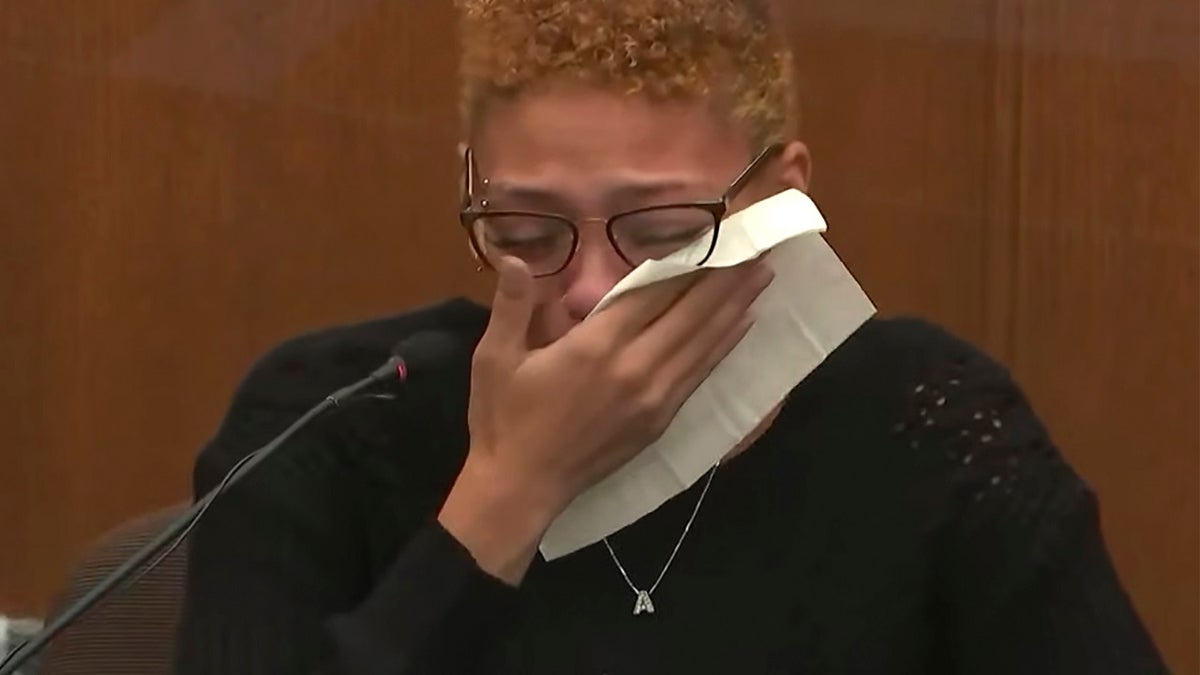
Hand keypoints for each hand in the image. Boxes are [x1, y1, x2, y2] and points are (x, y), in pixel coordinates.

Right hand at [439, 256, 772, 582]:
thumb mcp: (494, 356)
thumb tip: (515, 257)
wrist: (521, 487)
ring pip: (704, 342)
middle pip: (691, 313)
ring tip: (763, 275)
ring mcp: (653, 397)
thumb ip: (511, 304)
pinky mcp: (660, 421)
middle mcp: (635, 368)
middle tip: (759, 246)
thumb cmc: (504, 418)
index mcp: (596, 346)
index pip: (654, 292)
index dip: (688, 261)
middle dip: (727, 277)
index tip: (716, 234)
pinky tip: (740, 326)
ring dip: (735, 307)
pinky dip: (724, 345)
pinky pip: (700, 373)